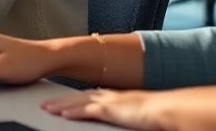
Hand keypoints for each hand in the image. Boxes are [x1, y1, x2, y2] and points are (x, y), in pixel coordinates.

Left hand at [41, 89, 164, 128]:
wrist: (169, 110)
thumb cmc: (160, 116)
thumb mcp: (140, 116)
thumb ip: (129, 117)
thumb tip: (127, 120)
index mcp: (119, 98)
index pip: (92, 96)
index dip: (76, 98)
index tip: (65, 100)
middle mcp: (112, 97)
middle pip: (80, 96)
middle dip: (62, 99)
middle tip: (46, 103)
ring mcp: (111, 102)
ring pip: (79, 101)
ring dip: (61, 104)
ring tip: (46, 108)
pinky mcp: (111, 110)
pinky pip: (88, 111)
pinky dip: (74, 112)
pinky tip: (62, 114)